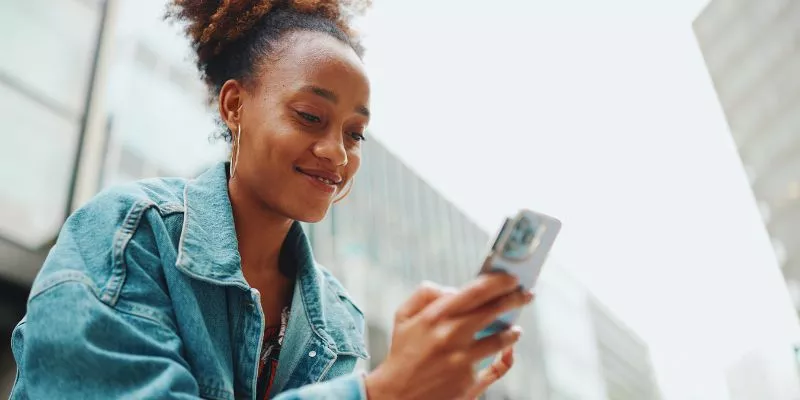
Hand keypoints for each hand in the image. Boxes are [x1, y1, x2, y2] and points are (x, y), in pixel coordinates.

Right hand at [364, 275, 532, 399]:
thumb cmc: (403, 353)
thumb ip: (425, 293)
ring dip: (512, 331)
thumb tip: (454, 289)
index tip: (512, 278)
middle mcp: (451, 336)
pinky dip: (508, 357)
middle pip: (493, 312)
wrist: (396, 395)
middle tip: (526, 295)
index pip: (476, 291)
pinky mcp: (469, 384)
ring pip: (500, 340)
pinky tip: (510, 350)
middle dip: (515, 300)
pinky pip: (497, 368)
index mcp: (435, 316)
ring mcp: (462, 362)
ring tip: (515, 328)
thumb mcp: (403, 316)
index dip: (499, 282)